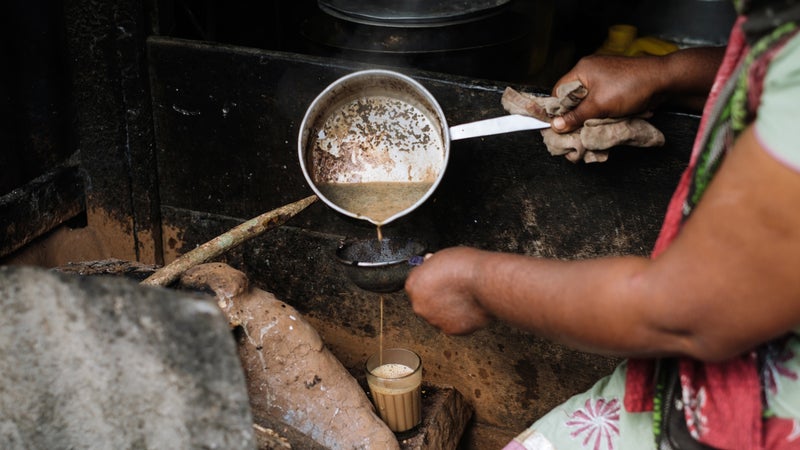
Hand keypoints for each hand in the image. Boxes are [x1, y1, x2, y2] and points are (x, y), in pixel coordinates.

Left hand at [404, 247, 492, 334]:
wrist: (485, 283)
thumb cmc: (467, 267)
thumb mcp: (443, 256)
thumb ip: (431, 264)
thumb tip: (428, 262)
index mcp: (414, 285)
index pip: (416, 285)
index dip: (429, 282)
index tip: (438, 280)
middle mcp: (420, 305)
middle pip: (425, 303)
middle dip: (437, 298)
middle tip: (452, 290)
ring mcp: (434, 320)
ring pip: (439, 316)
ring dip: (448, 310)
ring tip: (464, 298)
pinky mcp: (450, 330)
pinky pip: (453, 325)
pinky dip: (460, 319)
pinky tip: (469, 307)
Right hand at [551, 54, 667, 132]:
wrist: (663, 81)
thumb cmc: (631, 87)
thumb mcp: (599, 105)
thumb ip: (576, 116)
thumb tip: (556, 125)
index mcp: (582, 69)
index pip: (558, 91)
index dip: (556, 110)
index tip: (557, 127)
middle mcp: (590, 71)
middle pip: (572, 98)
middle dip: (574, 116)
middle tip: (573, 132)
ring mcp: (604, 78)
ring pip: (587, 102)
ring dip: (589, 116)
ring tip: (590, 129)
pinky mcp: (615, 86)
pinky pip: (600, 101)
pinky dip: (601, 113)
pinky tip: (603, 122)